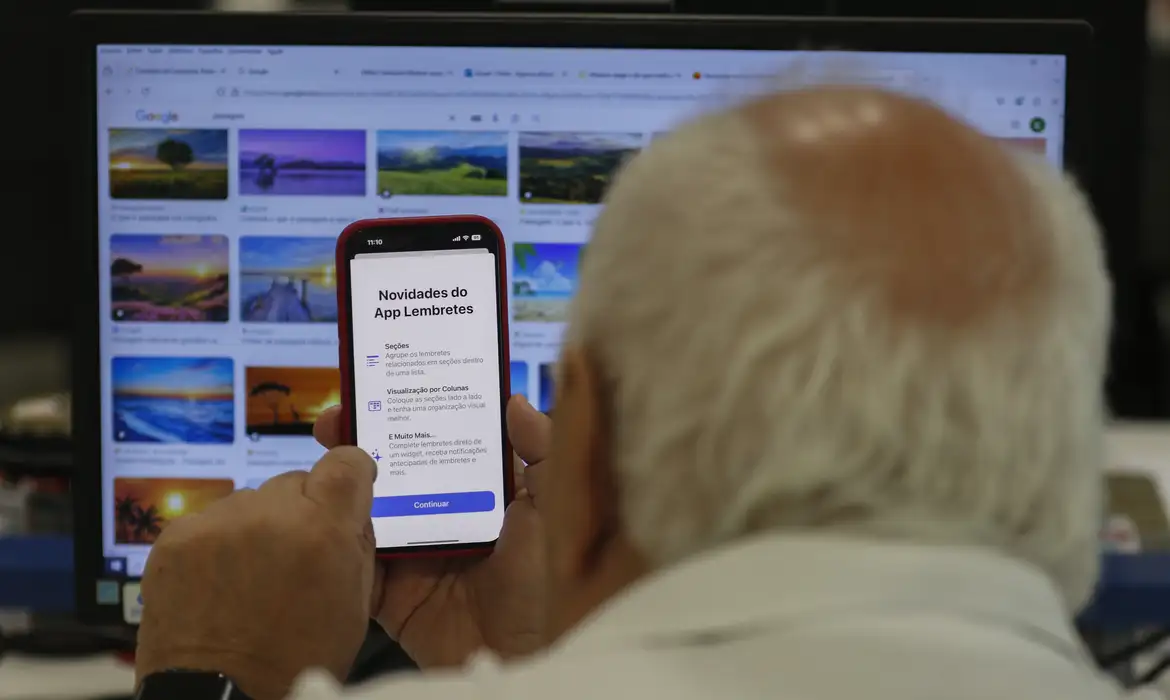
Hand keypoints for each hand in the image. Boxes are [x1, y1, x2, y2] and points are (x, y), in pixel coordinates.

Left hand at [135, 448, 378, 699]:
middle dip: (301, 511)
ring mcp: (217, 524)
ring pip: (250, 500)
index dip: (351, 472)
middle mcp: (268, 516)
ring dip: (258, 526)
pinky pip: (209, 520)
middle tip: (295, 555)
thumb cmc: (294, 662)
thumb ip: (355, 545)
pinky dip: (218, 543)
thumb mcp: (354, 606)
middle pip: (295, 481)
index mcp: (322, 531)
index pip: (345, 462)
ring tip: (252, 576)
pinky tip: (221, 582)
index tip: (348, 483)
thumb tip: (351, 509)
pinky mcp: (175, 538)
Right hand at [313, 396, 549, 667]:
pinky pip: (354, 560)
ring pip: (366, 508)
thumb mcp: (556, 506)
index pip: (441, 440)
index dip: (413, 412)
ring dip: (339, 482)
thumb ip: (542, 450)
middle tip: (337, 417)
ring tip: (322, 453)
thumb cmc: (551, 584)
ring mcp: (414, 551)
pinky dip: (335, 538)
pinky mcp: (392, 591)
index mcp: (483, 490)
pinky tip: (319, 512)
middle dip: (362, 439)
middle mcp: (445, 514)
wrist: (526, 656)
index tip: (385, 385)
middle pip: (394, 468)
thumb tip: (512, 400)